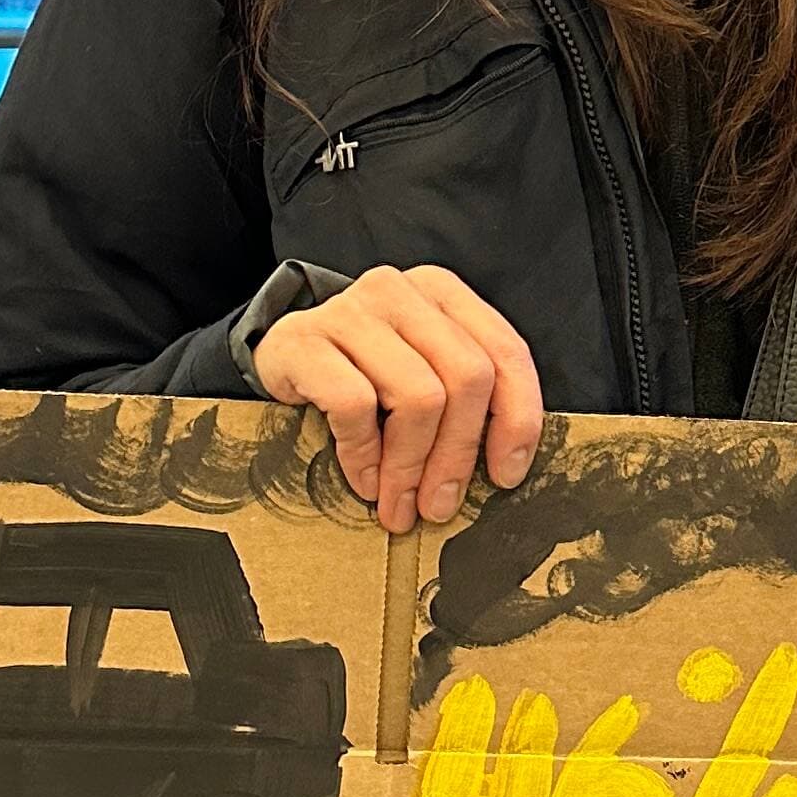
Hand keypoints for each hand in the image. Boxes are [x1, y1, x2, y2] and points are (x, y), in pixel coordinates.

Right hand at [251, 264, 543, 529]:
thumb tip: (500, 469)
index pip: (505, 353)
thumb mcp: (422, 368)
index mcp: (443, 293)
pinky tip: (364, 478)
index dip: (517, 420)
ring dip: (411, 467)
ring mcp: (351, 311)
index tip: (506, 474)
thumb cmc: (362, 369)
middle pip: (466, 379)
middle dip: (458, 455)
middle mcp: (402, 291)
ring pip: (418, 397)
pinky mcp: (304, 340)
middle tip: (440, 505)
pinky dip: (364, 454)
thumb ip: (465, 397)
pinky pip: (355, 406)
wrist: (279, 352)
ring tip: (399, 503)